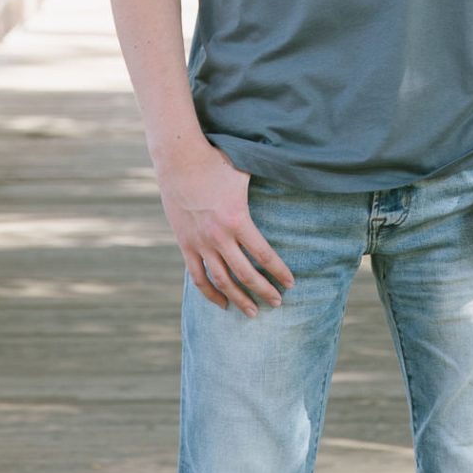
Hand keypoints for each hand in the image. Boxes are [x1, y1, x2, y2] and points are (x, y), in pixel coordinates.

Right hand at [157, 141, 294, 316]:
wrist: (179, 159)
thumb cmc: (216, 162)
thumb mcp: (245, 171)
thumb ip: (266, 182)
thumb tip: (292, 177)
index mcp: (237, 219)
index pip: (264, 255)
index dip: (279, 272)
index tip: (291, 283)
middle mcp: (219, 236)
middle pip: (245, 274)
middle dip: (264, 291)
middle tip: (277, 303)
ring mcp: (200, 243)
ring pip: (222, 281)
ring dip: (239, 299)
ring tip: (253, 312)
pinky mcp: (185, 244)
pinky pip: (198, 277)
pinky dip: (210, 294)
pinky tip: (222, 303)